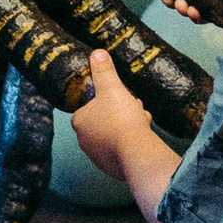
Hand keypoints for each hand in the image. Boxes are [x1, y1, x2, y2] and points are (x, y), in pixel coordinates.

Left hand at [67, 48, 154, 181]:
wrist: (136, 152)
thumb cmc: (121, 119)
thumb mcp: (112, 88)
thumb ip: (104, 71)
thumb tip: (97, 53)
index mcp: (79, 122)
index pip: (87, 108)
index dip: (104, 101)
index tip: (118, 97)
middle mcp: (84, 142)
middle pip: (102, 122)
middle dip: (118, 114)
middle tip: (133, 107)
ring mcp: (98, 158)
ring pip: (113, 137)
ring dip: (126, 128)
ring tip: (142, 120)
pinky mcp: (112, 169)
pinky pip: (121, 152)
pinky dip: (130, 144)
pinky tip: (142, 138)